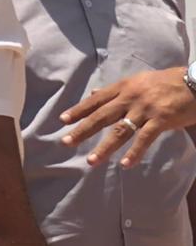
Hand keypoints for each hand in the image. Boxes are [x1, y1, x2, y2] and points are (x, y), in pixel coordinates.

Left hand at [60, 67, 195, 166]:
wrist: (194, 82)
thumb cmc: (165, 82)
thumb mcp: (137, 81)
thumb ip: (116, 90)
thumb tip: (94, 92)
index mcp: (123, 86)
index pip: (96, 100)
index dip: (79, 110)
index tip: (63, 120)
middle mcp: (130, 97)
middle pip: (102, 115)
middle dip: (83, 129)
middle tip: (66, 141)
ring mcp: (145, 108)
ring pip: (120, 130)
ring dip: (104, 147)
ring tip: (91, 160)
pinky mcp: (161, 119)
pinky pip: (144, 138)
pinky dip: (134, 152)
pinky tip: (124, 164)